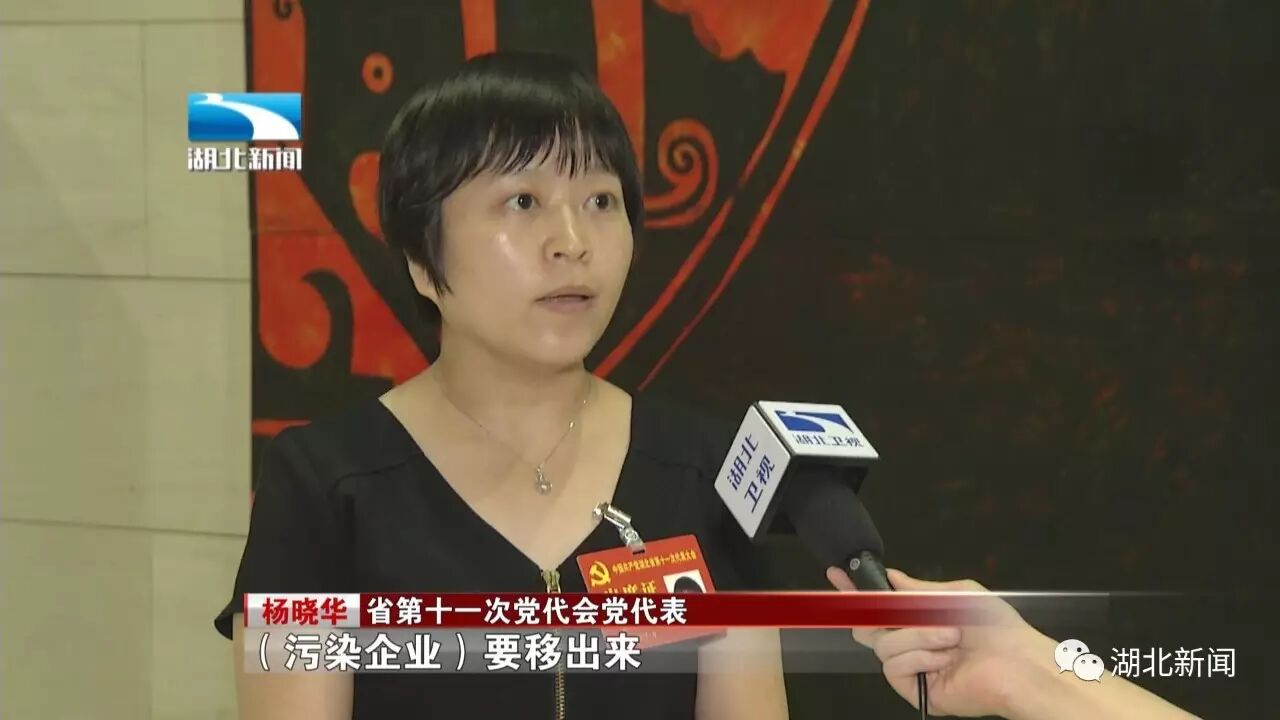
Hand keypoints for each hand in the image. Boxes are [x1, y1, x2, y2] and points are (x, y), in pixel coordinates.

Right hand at [827, 567, 1055, 717]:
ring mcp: (913, 668)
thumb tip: (891, 577)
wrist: (1019, 664)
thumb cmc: (997, 628)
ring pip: (882, 644)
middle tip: (889, 607)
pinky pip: (894, 666)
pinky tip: (943, 658)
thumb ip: (917, 589)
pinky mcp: (916, 690)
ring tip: (950, 637)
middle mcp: (913, 644)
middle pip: (868, 627)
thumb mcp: (956, 595)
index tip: (838, 574)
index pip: (880, 606)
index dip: (856, 591)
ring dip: (917, 635)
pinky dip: (919, 656)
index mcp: (922, 621)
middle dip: (872, 613)